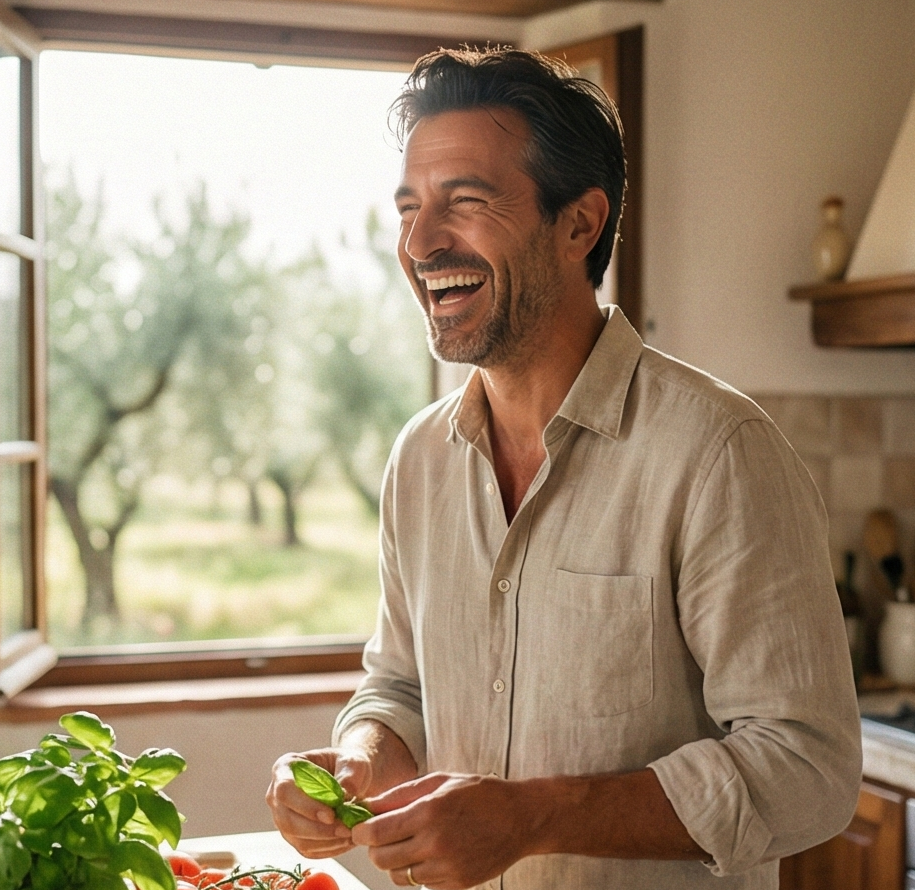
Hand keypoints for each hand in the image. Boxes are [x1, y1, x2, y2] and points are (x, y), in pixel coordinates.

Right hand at [266, 747, 372, 858]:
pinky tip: (346, 840)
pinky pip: (306, 849)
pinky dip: (328, 849)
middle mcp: (277, 794)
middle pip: (287, 820)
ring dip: (325, 841)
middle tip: (345, 829)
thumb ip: (350, 775)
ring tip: (350, 833)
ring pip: (296, 839)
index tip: (331, 815)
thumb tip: (344, 794)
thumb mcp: (353, 761)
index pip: (285, 790)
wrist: (352, 777)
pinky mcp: (294, 835)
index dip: (306, 806)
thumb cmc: (348, 764)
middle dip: (317, 829)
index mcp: (285, 768)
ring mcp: (283, 817)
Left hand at [352, 772, 532, 888]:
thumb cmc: (480, 794)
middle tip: (382, 837)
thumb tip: (368, 805)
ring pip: (399, 876)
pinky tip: (432, 853)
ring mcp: (446, 868)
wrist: (520, 819)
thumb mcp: (440, 782)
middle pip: (382, 859)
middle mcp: (435, 843)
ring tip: (410, 844)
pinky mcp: (456, 884)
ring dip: (396, 862)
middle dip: (375, 848)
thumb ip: (400, 795)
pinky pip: (422, 884)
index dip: (361, 832)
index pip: (376, 833)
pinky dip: (419, 871)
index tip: (359, 829)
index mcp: (428, 812)